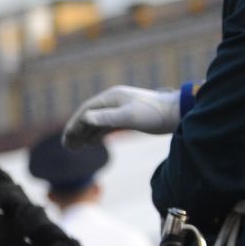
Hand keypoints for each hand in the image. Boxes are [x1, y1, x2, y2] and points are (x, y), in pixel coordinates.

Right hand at [62, 85, 182, 148]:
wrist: (177, 114)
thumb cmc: (154, 114)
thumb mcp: (129, 116)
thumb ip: (107, 117)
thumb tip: (85, 118)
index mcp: (110, 97)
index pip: (86, 110)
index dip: (74, 124)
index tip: (67, 138)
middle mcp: (112, 102)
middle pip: (88, 116)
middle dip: (77, 131)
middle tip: (67, 146)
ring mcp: (119, 109)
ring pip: (96, 122)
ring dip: (85, 134)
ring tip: (75, 147)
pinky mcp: (127, 118)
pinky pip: (106, 126)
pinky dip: (96, 134)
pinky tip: (92, 142)